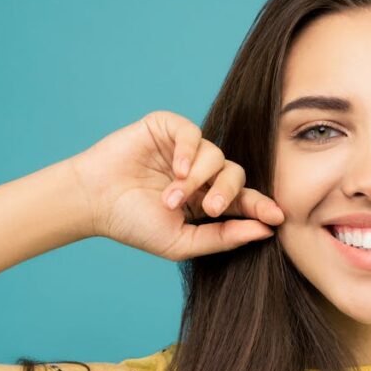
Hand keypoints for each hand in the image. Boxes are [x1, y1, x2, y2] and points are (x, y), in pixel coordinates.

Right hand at [67, 110, 284, 260]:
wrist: (93, 202)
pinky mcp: (168, 128)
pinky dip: (189, 152)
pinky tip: (176, 170)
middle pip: (236, 174)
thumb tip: (265, 231)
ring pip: (216, 155)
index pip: (245, 200)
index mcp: (208, 199)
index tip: (277, 217)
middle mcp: (202, 173)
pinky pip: (194, 133)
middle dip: (229, 193)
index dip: (262, 206)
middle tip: (211, 208)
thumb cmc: (134, 224)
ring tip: (171, 198)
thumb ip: (223, 238)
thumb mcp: (182, 242)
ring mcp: (186, 150)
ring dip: (196, 180)